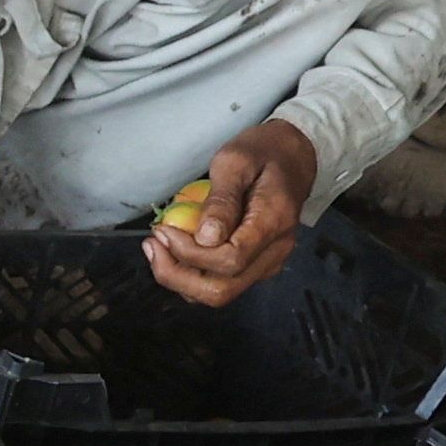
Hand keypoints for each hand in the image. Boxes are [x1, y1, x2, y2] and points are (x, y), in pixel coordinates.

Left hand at [144, 118, 317, 306]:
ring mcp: (268, 262)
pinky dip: (191, 275)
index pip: (229, 260)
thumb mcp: (235, 161)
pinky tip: (174, 251)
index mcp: (273, 223)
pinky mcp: (257, 265)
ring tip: (157, 248)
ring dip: (180, 279)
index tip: (163, 230)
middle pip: (222, 289)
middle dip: (177, 275)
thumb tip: (205, 238)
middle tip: (152, 244)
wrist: (293, 156)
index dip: (189, 253)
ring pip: (219, 293)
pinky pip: (221, 283)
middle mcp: (275, 251)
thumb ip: (222, 200)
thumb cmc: (262, 152)